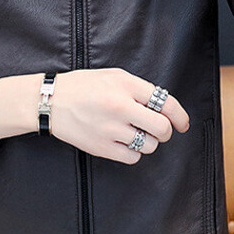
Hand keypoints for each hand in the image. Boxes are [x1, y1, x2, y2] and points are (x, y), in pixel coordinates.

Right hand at [50, 68, 189, 163]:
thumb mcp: (113, 76)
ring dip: (148, 142)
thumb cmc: (83, 86)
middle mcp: (120, 107)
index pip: (166, 103)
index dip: (180, 116)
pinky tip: (124, 142)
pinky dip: (134, 152)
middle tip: (160, 131)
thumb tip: (164, 107)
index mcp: (126, 86)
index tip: (183, 123)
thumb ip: (139, 89)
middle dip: (166, 132)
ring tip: (136, 134)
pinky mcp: (101, 147)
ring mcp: (110, 129)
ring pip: (149, 145)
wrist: (50, 102)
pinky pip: (132, 157)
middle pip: (162, 128)